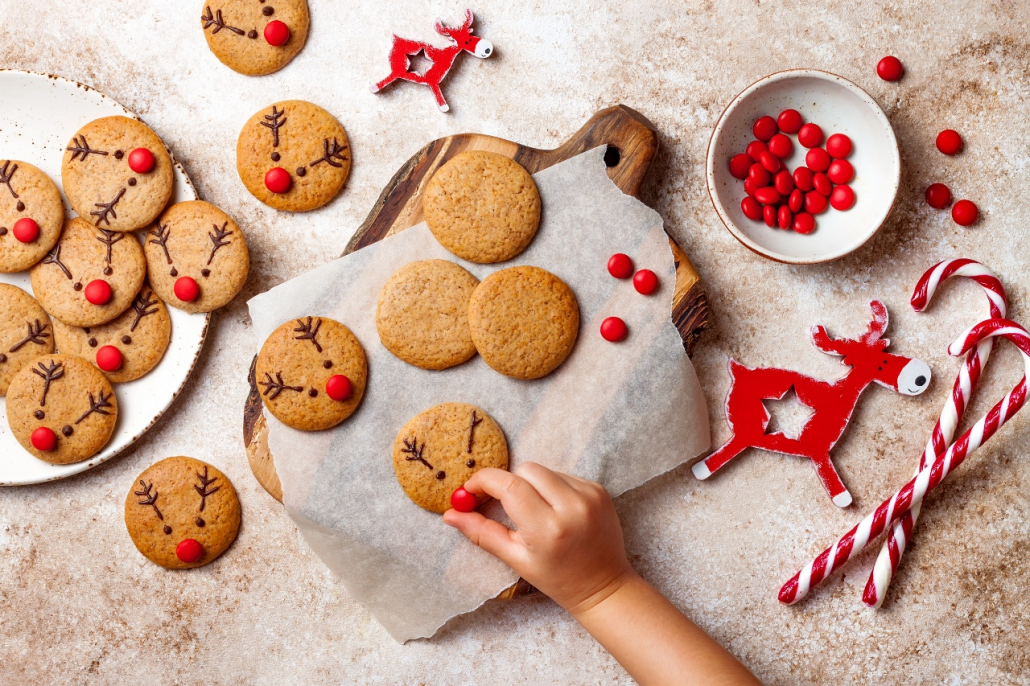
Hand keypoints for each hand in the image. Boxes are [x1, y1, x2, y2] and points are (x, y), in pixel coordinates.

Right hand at [443, 463, 633, 613]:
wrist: (604, 586)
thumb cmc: (557, 578)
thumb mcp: (516, 559)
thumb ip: (482, 533)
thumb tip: (449, 514)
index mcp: (547, 529)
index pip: (508, 486)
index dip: (484, 481)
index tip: (471, 489)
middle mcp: (571, 507)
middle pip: (525, 470)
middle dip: (509, 483)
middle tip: (504, 503)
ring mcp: (589, 496)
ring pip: (544, 470)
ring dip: (532, 484)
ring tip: (535, 511)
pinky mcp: (599, 490)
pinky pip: (564, 475)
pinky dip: (552, 487)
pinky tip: (556, 510)